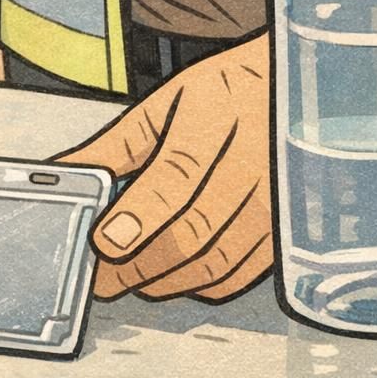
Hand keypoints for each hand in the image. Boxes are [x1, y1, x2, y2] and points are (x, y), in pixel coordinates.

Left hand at [58, 34, 273, 301]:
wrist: (311, 92)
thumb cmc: (228, 94)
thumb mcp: (168, 101)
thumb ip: (116, 146)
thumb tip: (64, 177)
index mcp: (218, 112)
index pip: (179, 172)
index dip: (141, 213)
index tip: (104, 241)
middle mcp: (257, 157)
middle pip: (194, 229)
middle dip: (138, 263)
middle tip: (100, 277)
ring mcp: (281, 197)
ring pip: (217, 260)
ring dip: (164, 280)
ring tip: (128, 278)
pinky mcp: (291, 228)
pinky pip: (242, 272)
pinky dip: (200, 285)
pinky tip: (172, 277)